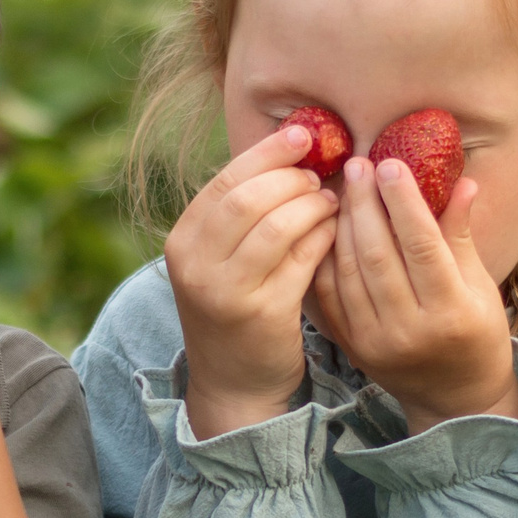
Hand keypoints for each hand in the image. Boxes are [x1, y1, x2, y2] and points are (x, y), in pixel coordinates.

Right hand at [166, 125, 340, 437]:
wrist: (234, 382)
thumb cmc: (235, 308)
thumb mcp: (220, 259)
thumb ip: (241, 212)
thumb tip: (287, 149)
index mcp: (182, 240)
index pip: (226, 180)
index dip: (268, 152)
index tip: (304, 134)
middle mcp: (196, 265)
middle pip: (251, 197)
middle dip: (293, 178)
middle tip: (320, 176)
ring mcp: (227, 291)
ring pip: (279, 225)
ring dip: (314, 205)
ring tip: (331, 201)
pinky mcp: (263, 313)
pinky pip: (303, 259)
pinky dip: (324, 237)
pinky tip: (335, 230)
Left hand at [308, 156, 517, 435]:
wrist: (454, 400)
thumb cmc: (477, 335)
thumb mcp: (481, 287)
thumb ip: (462, 236)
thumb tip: (462, 181)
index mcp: (450, 313)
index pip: (423, 247)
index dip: (405, 203)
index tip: (391, 164)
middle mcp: (408, 330)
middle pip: (379, 255)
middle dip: (365, 204)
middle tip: (357, 165)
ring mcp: (374, 341)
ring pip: (349, 271)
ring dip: (342, 224)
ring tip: (342, 187)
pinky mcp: (351, 346)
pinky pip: (329, 293)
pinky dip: (325, 255)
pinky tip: (326, 224)